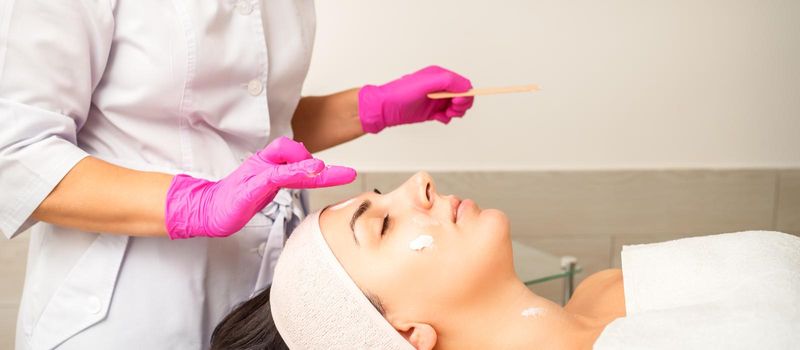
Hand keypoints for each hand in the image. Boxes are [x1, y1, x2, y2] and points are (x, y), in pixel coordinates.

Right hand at [164, 137, 355, 238]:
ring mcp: (257, 173)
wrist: (209, 210)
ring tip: (331, 171)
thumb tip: (308, 173)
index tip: (343, 173)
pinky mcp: (251, 186)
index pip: (295, 153)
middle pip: (293, 150)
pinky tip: (307, 174)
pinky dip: (293, 173)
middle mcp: (264, 163)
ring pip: (288, 163)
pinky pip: (274, 176)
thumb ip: (286, 178)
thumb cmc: (237, 199)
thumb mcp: (266, 188)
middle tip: (347, 174)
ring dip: (311, 167)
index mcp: (270, 164)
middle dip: (320, 163)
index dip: (317, 162)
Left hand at [358, 65, 473, 132]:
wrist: (384, 108)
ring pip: (457, 107)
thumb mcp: (425, 83)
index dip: (465, 94)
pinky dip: (446, 118)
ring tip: (444, 114)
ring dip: (455, 112)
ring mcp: (436, 99)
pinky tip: (436, 118)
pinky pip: (447, 115)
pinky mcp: (432, 111)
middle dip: (461, 105)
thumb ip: (446, 82)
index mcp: (440, 75)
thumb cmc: (400, 93)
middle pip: (463, 96)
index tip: (456, 102)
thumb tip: (465, 87)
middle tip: (451, 110)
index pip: (463, 84)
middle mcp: (440, 86)